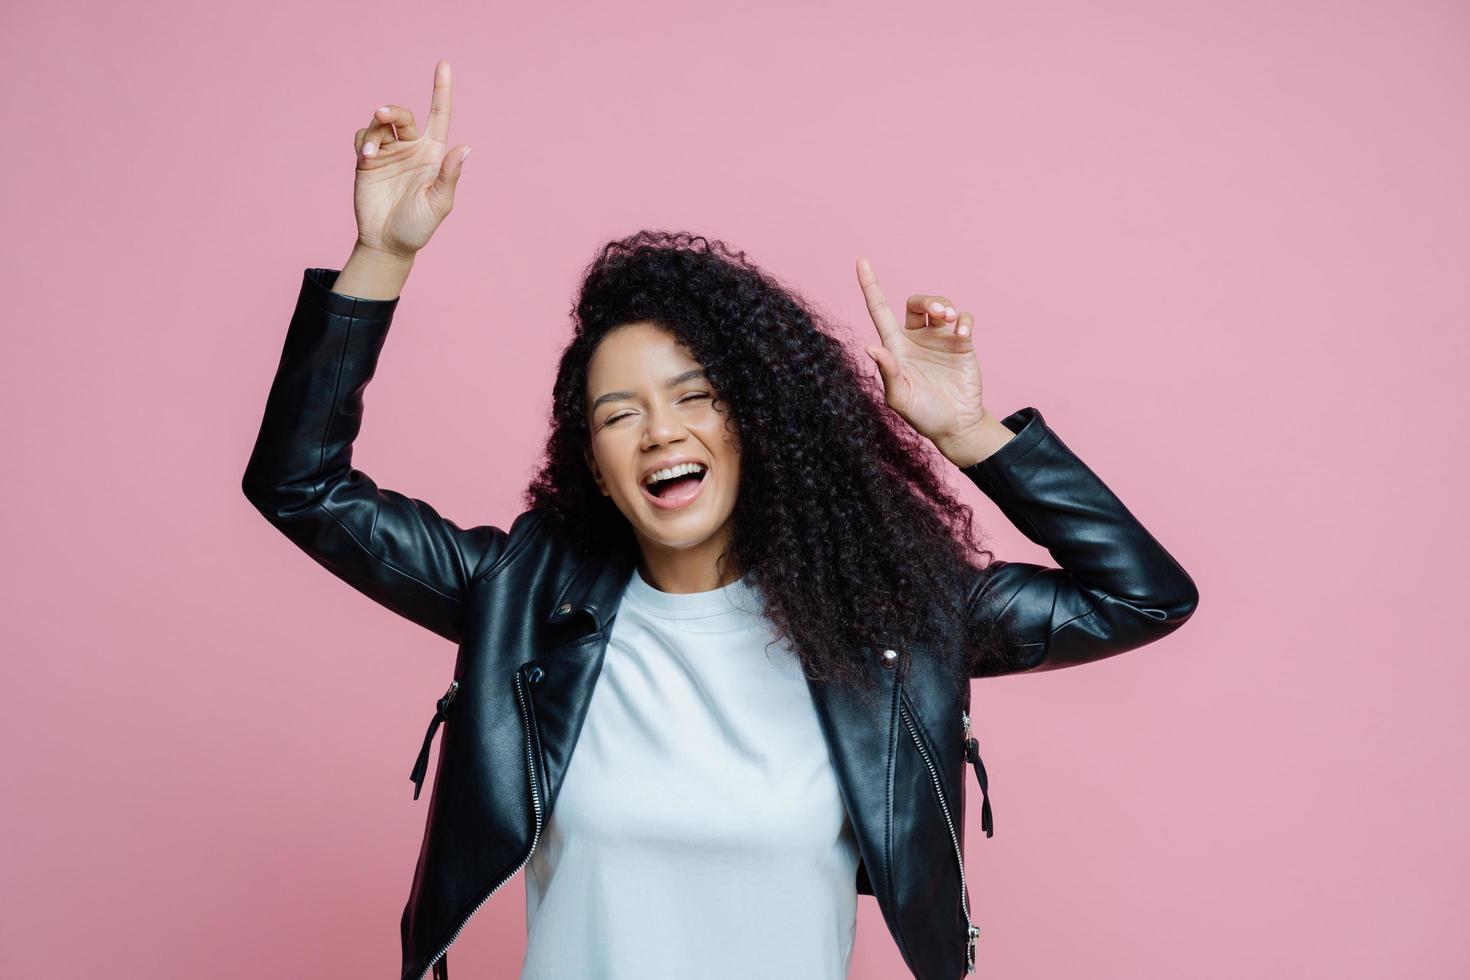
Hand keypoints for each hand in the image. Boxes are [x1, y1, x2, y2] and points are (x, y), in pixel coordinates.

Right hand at [351, 59, 471, 259]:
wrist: (387, 243)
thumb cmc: (418, 227)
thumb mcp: (439, 204)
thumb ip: (449, 176)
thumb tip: (466, 148)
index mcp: (434, 154)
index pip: (439, 115)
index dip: (442, 89)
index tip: (444, 64)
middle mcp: (411, 148)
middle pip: (402, 114)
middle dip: (392, 109)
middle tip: (381, 114)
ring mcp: (389, 153)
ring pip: (379, 124)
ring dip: (374, 132)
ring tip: (371, 155)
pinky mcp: (368, 160)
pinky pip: (363, 137)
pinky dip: (364, 141)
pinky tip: (366, 159)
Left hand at [856, 257, 988, 450]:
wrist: (956, 425)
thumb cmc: (922, 415)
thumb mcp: (899, 397)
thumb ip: (887, 372)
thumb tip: (870, 347)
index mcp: (895, 346)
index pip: (880, 309)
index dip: (870, 286)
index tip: (861, 261)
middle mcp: (916, 338)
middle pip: (916, 302)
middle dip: (928, 300)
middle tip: (939, 313)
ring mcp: (940, 340)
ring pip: (940, 306)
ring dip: (945, 306)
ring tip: (950, 320)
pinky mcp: (961, 344)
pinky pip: (963, 320)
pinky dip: (964, 322)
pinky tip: (963, 334)